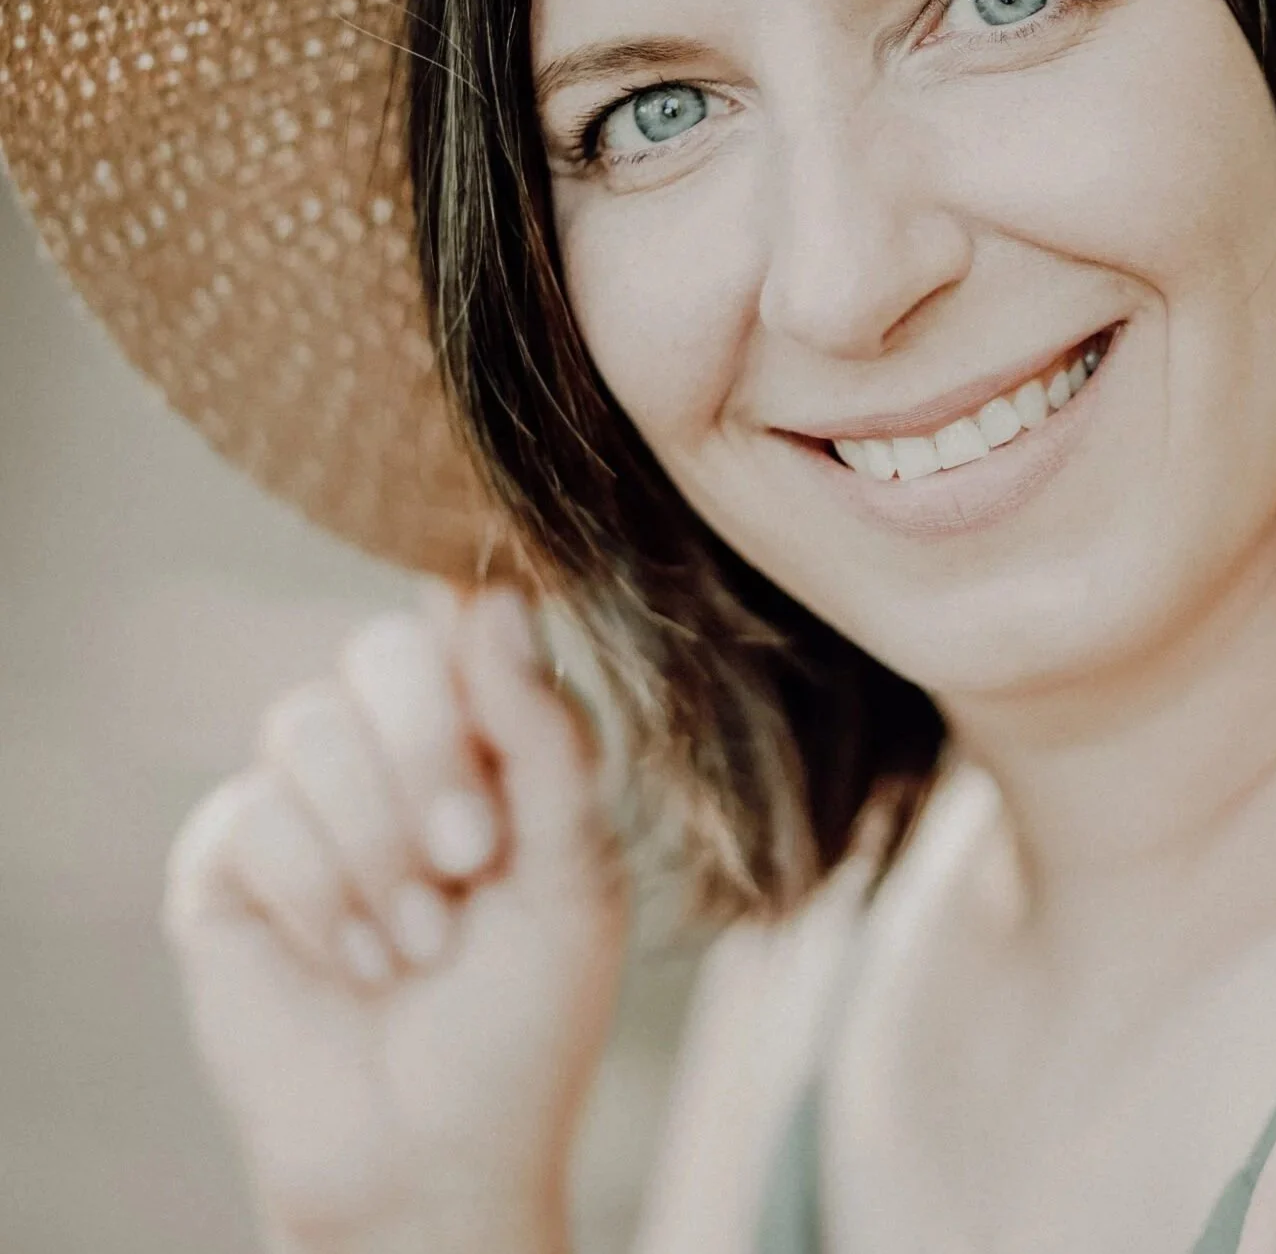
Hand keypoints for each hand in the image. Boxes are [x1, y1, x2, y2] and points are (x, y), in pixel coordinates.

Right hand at [160, 584, 629, 1253]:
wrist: (435, 1157)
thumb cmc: (525, 1014)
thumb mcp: (572, 870)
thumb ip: (543, 732)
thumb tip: (499, 594)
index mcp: (485, 732)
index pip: (469, 614)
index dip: (476, 632)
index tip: (497, 669)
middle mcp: (390, 747)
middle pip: (383, 649)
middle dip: (431, 753)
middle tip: (472, 857)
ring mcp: (304, 797)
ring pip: (309, 724)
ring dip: (378, 846)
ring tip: (420, 943)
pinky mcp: (227, 860)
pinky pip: (255, 813)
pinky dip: (321, 897)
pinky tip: (358, 964)